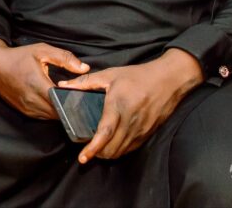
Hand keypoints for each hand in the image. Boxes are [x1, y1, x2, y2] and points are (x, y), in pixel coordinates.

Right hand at [0, 39, 89, 119]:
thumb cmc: (19, 57)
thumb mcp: (42, 50)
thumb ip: (65, 58)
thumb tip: (85, 68)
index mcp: (38, 85)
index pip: (63, 101)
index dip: (75, 101)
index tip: (84, 96)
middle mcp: (32, 100)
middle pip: (60, 112)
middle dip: (71, 108)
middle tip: (81, 100)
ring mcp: (28, 108)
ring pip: (52, 117)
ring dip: (61, 112)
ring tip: (70, 102)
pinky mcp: (24, 112)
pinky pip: (43, 117)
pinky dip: (52, 112)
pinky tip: (57, 104)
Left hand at [57, 48, 203, 162]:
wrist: (168, 81)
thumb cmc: (137, 76)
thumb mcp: (110, 74)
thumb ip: (85, 82)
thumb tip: (63, 85)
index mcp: (118, 106)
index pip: (105, 132)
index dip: (92, 148)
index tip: (82, 157)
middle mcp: (130, 121)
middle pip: (112, 148)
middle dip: (97, 153)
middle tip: (86, 150)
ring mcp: (141, 130)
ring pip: (121, 151)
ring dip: (108, 154)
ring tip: (97, 148)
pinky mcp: (148, 133)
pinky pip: (131, 148)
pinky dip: (119, 150)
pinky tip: (113, 143)